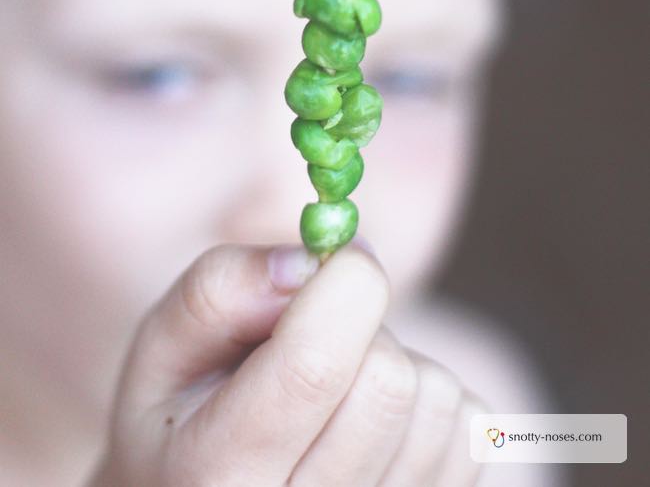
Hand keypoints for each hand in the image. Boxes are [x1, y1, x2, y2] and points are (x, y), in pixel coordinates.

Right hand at [86, 243, 484, 485]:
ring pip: (437, 398)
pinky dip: (427, 396)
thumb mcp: (165, 346)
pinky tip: (375, 423)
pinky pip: (471, 422)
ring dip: (395, 365)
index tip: (336, 258)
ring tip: (339, 392)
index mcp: (217, 476)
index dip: (343, 285)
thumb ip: (219, 289)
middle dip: (359, 331)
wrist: (216, 485)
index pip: (314, 368)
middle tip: (316, 344)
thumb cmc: (188, 412)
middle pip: (387, 382)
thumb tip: (309, 263)